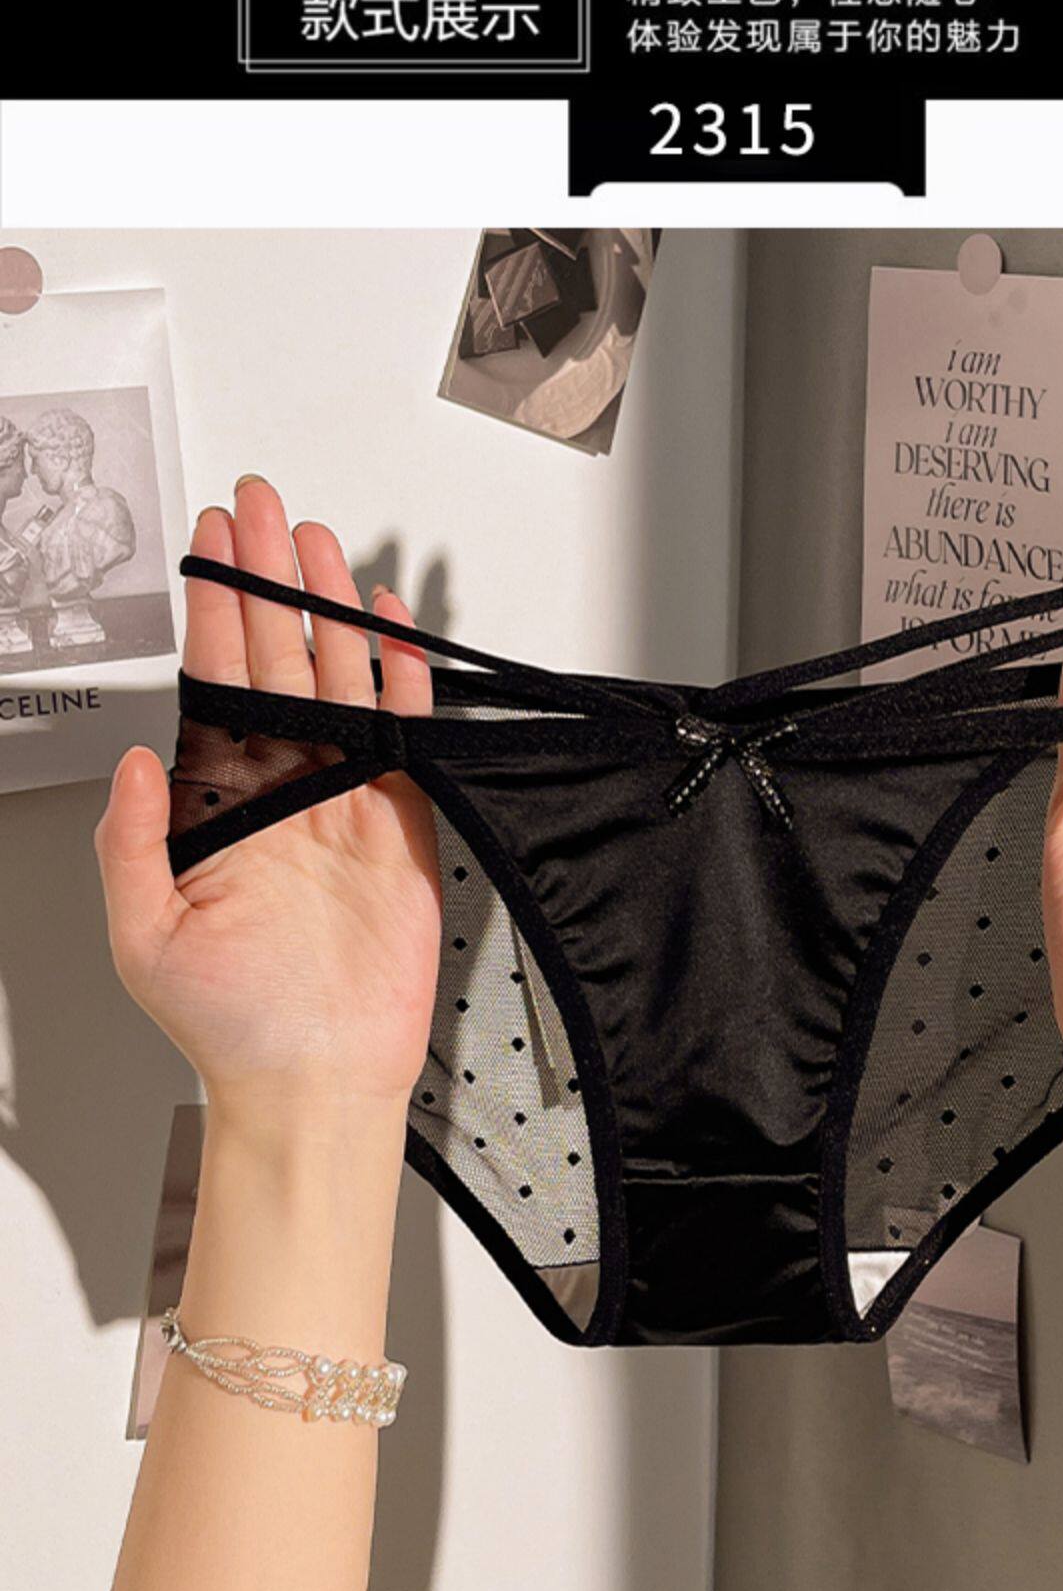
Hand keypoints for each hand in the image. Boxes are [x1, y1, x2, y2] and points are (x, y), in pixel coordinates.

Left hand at [96, 476, 441, 1116]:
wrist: (312, 1081)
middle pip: (275, 661)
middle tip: (261, 510)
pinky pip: (403, 735)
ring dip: (329, 611)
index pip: (214, 684)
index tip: (210, 549)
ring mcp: (342, 803)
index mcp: (217, 806)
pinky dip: (401, 679)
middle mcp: (279, 792)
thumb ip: (131, 842)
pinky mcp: (400, 827)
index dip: (214, 612)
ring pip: (337, 682)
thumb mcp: (142, 934)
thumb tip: (138, 760)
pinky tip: (389, 627)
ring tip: (320, 543)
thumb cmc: (228, 1025)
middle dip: (267, 581)